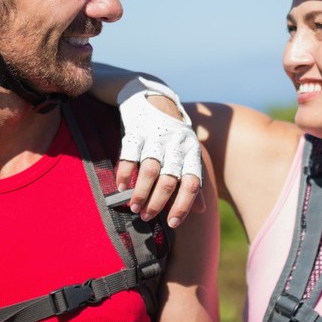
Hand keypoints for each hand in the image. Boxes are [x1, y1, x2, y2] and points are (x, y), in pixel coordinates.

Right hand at [117, 77, 204, 227]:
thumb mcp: (186, 153)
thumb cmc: (172, 135)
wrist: (152, 98)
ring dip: (141, 191)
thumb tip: (201, 211)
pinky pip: (129, 154)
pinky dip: (124, 172)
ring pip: (150, 169)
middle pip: (170, 179)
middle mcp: (176, 144)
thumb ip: (192, 179)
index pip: (192, 182)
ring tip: (134, 207)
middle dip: (158, 202)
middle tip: (147, 217)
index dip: (184, 205)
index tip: (173, 224)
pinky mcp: (136, 130)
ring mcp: (156, 136)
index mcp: (191, 151)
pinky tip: (120, 186)